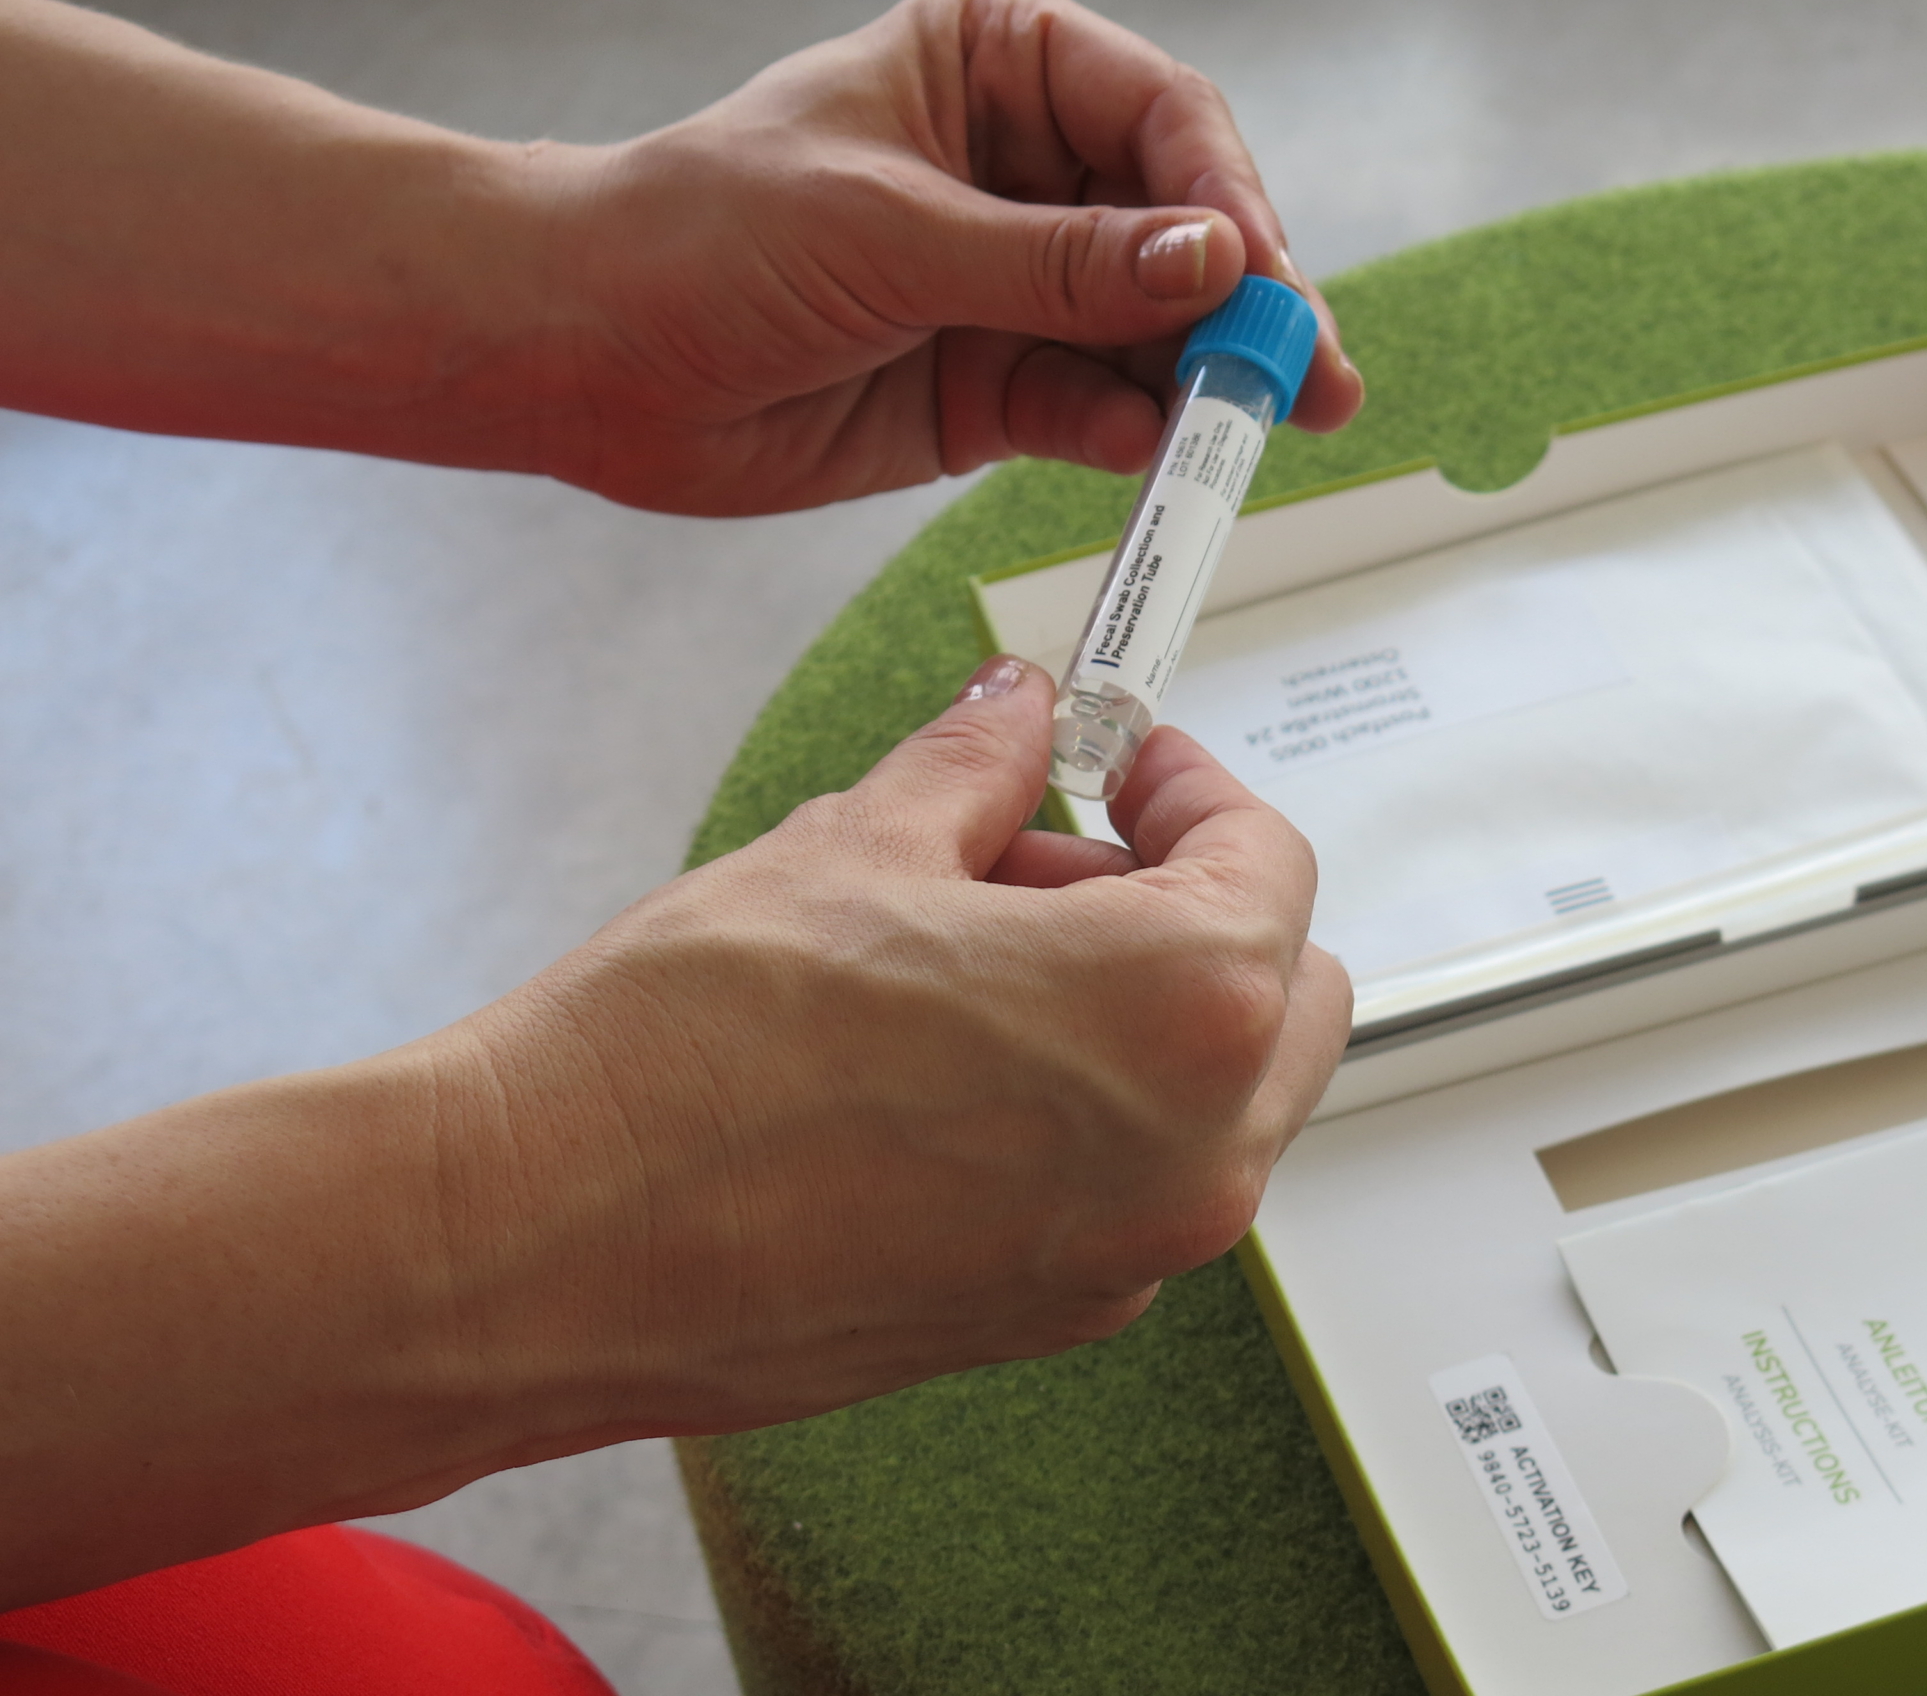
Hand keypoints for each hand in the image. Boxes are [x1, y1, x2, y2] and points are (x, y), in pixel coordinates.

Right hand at [0, 663, 1348, 1601]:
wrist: (542, 1244)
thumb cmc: (688, 1055)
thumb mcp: (855, 846)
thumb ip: (978, 766)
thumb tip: (1019, 715)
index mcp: (1183, 1009)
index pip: (1269, 859)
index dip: (1189, 787)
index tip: (1120, 762)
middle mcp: (1194, 1154)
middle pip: (1279, 990)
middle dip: (1186, 903)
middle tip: (1041, 853)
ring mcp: (1128, 1256)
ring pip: (1212, 1095)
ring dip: (1133, 1007)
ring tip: (956, 953)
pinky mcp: (1049, 1316)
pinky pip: (1129, 1182)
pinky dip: (1084, 1107)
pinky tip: (936, 1060)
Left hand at [518, 0, 1364, 513]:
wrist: (584, 356)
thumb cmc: (703, 236)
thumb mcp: (892, 233)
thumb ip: (1060, 264)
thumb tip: (1215, 266)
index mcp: (999, 62)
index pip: (1160, 117)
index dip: (1226, 199)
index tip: (1260, 280)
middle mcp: (1026, 166)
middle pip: (1183, 229)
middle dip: (1245, 303)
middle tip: (1309, 378)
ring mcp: (1017, 281)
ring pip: (1151, 329)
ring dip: (1203, 382)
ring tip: (1256, 432)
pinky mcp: (997, 383)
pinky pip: (1093, 406)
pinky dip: (1127, 432)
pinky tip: (1150, 451)